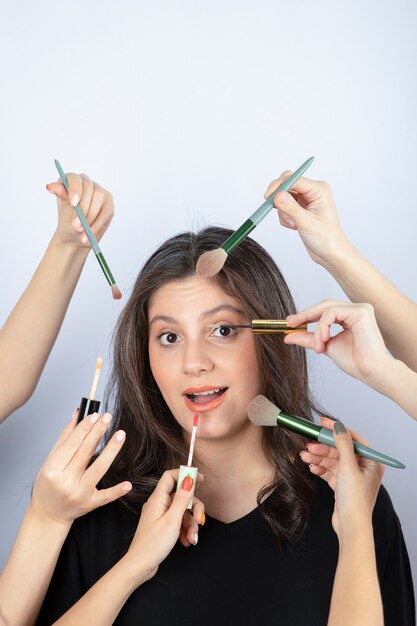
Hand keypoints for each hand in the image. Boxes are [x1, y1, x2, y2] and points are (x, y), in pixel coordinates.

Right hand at [31, 409, 130, 525]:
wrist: (48, 514)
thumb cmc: (48, 484)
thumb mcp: (50, 461)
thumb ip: (65, 437)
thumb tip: (78, 413)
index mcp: (53, 470)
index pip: (71, 445)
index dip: (84, 428)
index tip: (95, 415)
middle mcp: (66, 482)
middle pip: (85, 453)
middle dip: (98, 432)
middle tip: (108, 417)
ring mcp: (79, 494)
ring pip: (98, 470)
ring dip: (111, 451)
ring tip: (121, 434)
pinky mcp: (90, 504)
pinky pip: (105, 497)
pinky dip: (117, 491)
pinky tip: (128, 483)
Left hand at [46, 172, 113, 247]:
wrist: (76, 235)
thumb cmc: (68, 220)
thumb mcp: (63, 208)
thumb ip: (61, 196)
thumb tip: (50, 186)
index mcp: (72, 181)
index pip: (74, 178)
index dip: (75, 189)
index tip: (73, 203)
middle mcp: (87, 183)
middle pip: (89, 187)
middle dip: (83, 207)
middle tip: (76, 224)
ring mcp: (100, 192)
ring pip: (99, 197)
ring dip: (90, 215)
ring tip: (81, 229)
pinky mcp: (108, 203)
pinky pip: (105, 211)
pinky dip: (97, 224)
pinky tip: (89, 232)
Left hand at [124, 469, 204, 583]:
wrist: (140, 566)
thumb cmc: (153, 544)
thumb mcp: (173, 520)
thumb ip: (182, 498)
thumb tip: (189, 478)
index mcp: (158, 498)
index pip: (171, 476)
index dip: (186, 474)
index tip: (202, 480)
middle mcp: (159, 504)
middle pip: (182, 496)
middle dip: (194, 509)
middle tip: (200, 522)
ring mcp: (160, 515)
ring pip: (182, 512)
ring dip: (191, 525)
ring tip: (192, 539)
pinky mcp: (162, 525)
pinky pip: (178, 522)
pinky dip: (185, 530)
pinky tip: (186, 541)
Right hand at [264, 173, 349, 266]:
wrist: (330, 253)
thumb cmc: (326, 238)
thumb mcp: (306, 222)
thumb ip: (291, 208)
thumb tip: (277, 196)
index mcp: (319, 190)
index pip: (294, 179)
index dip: (279, 186)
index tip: (268, 197)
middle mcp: (312, 192)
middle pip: (287, 183)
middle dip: (279, 197)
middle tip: (272, 207)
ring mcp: (306, 200)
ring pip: (284, 197)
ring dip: (283, 211)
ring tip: (293, 224)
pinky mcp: (300, 209)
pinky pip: (284, 206)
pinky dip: (284, 217)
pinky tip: (293, 226)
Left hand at [284, 300, 390, 385]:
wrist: (370, 372)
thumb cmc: (355, 361)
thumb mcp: (325, 346)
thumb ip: (309, 339)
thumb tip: (287, 336)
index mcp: (350, 316)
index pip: (324, 310)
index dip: (306, 315)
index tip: (290, 323)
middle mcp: (356, 310)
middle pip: (324, 305)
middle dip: (305, 315)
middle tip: (291, 324)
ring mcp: (360, 308)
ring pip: (327, 308)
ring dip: (317, 328)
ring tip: (318, 345)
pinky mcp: (361, 311)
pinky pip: (332, 312)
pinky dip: (323, 326)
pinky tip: (324, 340)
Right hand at [300, 417, 383, 538]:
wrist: (349, 525)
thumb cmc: (355, 499)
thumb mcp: (348, 466)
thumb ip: (342, 444)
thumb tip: (339, 426)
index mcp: (371, 462)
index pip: (353, 439)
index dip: (338, 430)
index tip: (324, 423)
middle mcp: (363, 468)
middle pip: (340, 450)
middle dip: (323, 448)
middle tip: (309, 445)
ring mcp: (352, 477)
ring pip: (333, 461)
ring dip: (319, 458)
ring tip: (305, 456)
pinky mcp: (342, 486)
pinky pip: (330, 472)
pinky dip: (320, 469)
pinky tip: (312, 467)